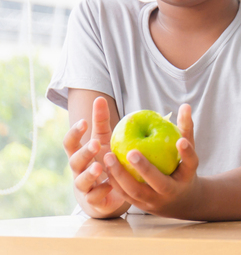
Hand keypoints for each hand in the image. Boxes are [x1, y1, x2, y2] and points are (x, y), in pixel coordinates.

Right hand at [63, 96, 125, 216]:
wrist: (106, 194)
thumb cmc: (103, 161)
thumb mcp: (104, 140)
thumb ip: (101, 121)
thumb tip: (100, 98)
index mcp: (79, 154)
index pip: (70, 143)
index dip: (74, 133)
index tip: (84, 122)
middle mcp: (78, 170)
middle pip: (74, 162)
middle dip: (84, 153)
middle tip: (95, 144)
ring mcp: (84, 187)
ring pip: (81, 181)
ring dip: (89, 174)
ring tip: (100, 168)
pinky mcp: (93, 201)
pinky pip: (94, 198)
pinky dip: (101, 192)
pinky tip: (110, 186)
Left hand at [102, 104, 201, 218]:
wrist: (179, 202)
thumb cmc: (183, 168)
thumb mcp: (188, 151)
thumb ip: (185, 129)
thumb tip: (185, 105)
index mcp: (187, 176)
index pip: (190, 163)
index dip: (186, 152)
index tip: (180, 140)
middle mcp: (171, 192)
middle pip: (159, 182)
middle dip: (144, 168)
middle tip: (131, 152)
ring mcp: (154, 202)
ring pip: (136, 192)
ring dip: (121, 176)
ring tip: (108, 157)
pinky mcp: (140, 206)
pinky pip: (125, 195)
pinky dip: (114, 182)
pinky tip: (105, 167)